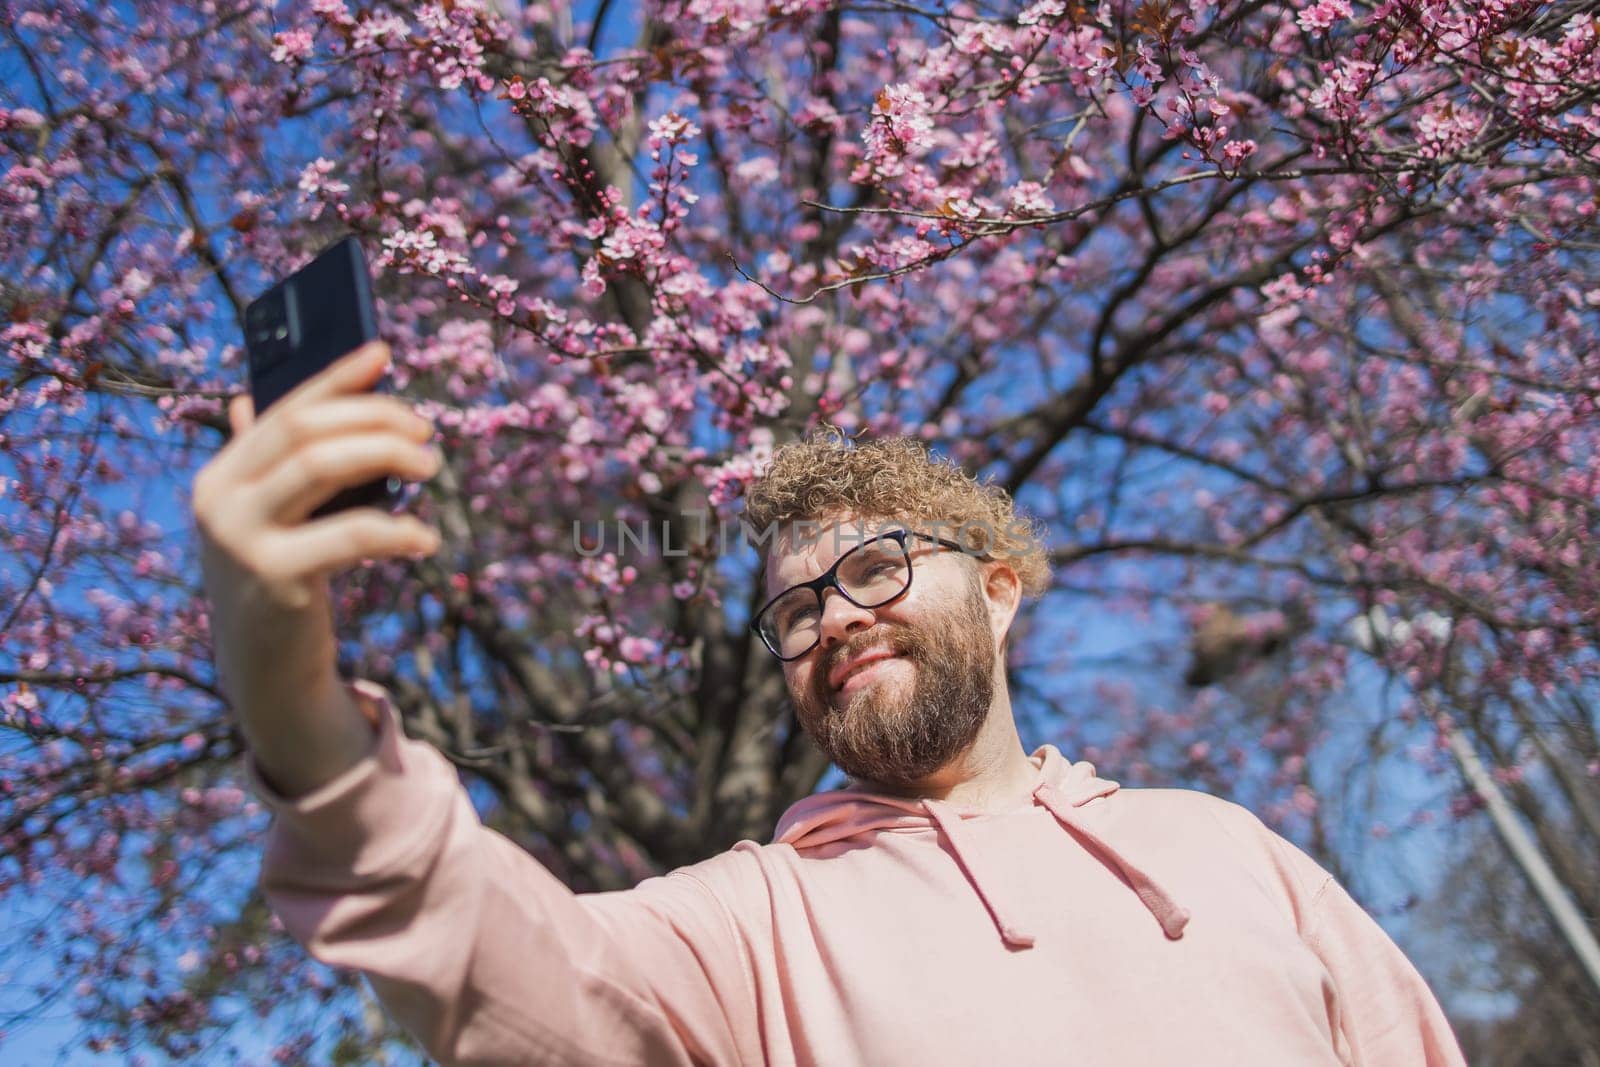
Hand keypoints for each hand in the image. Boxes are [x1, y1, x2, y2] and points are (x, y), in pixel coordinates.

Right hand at [193, 341, 440, 793]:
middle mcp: (219, 499)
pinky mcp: (275, 579)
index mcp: (221, 475)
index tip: (382, 352)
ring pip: (320, 464)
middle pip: (306, 429)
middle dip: (375, 419)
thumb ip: (269, 464)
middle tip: (427, 434)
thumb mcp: (269, 519)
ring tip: (431, 468)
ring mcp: (241, 539)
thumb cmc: (282, 582)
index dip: (335, 377)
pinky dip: (396, 528)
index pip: (285, 408)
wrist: (266, 672)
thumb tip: (257, 395)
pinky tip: (423, 537)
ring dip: (387, 454)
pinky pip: (350, 534)